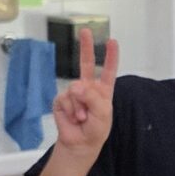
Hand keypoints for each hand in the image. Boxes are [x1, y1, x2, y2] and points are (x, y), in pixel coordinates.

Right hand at [50, 30, 118, 157]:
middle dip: (86, 47)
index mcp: (102, 90)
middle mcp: (88, 88)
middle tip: (85, 31)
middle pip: (86, 63)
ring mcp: (74, 93)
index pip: (108, 70)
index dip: (110, 56)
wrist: (79, 144)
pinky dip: (71, 110)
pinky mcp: (61, 100)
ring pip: (75, 89)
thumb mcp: (102, 113)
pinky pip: (65, 99)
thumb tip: (76, 87)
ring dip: (80, 106)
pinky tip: (74, 118)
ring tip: (83, 118)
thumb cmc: (95, 130)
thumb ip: (93, 98)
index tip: (112, 41)